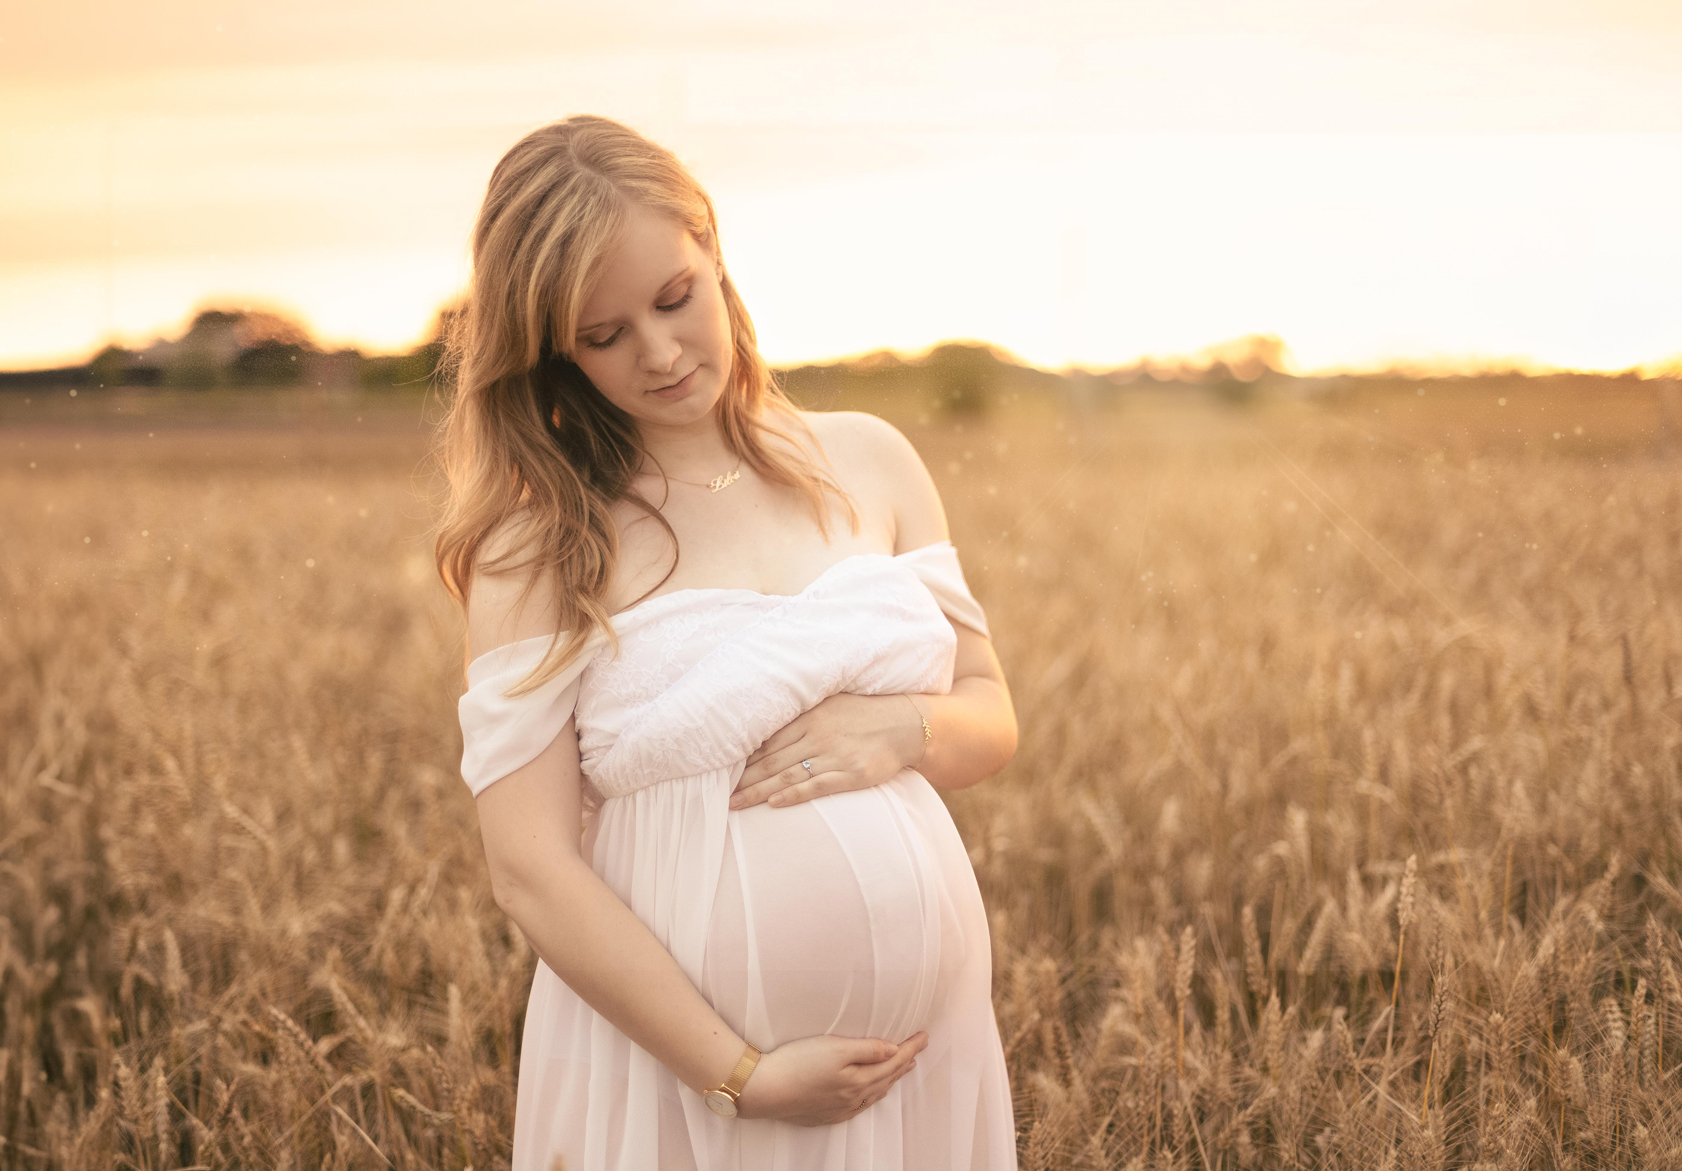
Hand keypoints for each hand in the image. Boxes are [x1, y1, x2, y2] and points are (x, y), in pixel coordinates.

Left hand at [732, 693, 925, 809]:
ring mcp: (835, 755)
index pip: (768, 740)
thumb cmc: (866, 713)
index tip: (721, 770)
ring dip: (758, 791)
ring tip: (735, 804)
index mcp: (810, 716)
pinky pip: (816, 787)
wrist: (907, 724)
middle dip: (743, 778)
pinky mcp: (851, 774)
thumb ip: (803, 715)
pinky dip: (793, 796)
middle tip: (717, 793)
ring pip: (787, 776)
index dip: (743, 757)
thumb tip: (768, 731)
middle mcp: (818, 735)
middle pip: (771, 761)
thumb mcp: (832, 704)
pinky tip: (774, 804)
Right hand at [734, 1031, 928, 1124]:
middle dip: (905, 1061)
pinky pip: (859, 1105)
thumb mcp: (835, 1047)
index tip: (925, 1036)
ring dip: (891, 1078)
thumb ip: (867, 1049)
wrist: (764, 1089)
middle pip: (887, 1077)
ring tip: (902, 1067)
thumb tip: (895, 1050)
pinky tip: (870, 1092)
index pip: (893, 1060)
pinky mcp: (825, 1114)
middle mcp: (853, 1098)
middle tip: (919, 1048)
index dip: (911, 1047)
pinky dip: (872, 1094)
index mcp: (859, 1080)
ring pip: (874, 1093)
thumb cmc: (797, 1063)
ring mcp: (839, 1109)